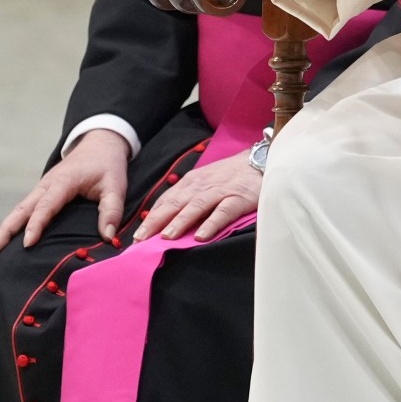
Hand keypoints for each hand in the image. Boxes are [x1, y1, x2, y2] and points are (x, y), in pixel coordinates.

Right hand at [0, 129, 129, 254]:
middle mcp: (46, 185)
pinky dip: (14, 224)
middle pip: (22, 209)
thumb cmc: (107, 166)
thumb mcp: (116, 186)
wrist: (99, 144)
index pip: (45, 206)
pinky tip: (7, 240)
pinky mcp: (42, 192)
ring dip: (5, 229)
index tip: (27, 244)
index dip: (36, 225)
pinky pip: (25, 209)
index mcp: (63, 182)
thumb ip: (112, 210)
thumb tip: (108, 236)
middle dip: (6, 230)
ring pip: (19, 209)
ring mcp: (42, 188)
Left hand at [132, 152, 262, 242]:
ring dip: (179, 222)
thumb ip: (189, 198)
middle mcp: (201, 186)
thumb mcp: (206, 182)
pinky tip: (201, 236)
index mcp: (191, 183)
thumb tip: (168, 220)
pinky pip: (223, 211)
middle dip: (156, 222)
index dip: (151, 218)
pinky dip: (211, 223)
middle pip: (174, 204)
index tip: (137, 236)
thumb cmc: (232, 176)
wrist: (263, 161)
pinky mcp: (238, 198)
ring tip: (166, 238)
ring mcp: (220, 191)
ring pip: (195, 207)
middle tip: (141, 240)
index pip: (166, 201)